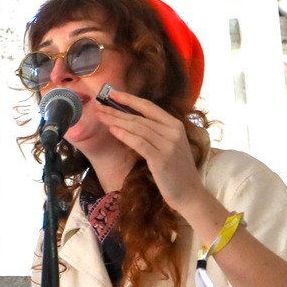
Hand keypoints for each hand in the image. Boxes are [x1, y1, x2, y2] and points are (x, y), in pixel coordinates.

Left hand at [89, 89, 219, 216]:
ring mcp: (168, 144)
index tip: (112, 93)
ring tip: (100, 116)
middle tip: (98, 106)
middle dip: (116, 110)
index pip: (149, 107)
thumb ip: (155, 133)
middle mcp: (173, 131)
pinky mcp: (161, 158)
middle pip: (139, 117)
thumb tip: (131, 122)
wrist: (189, 192)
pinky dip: (124, 135)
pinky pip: (139, 143)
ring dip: (116, 120)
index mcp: (175, 125)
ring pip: (137, 128)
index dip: (129, 99)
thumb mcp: (169, 146)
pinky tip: (112, 130)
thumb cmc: (175, 171)